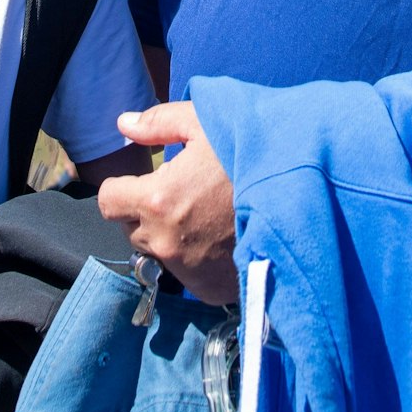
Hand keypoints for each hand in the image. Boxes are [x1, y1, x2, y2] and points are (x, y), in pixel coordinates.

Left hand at [95, 101, 237, 303]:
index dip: (124, 187)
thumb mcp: (205, 122)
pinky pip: (185, 275)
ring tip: (205, 215)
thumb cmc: (252, 154)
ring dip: (169, 236)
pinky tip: (218, 239)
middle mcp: (166, 242)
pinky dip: (194, 260)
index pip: (108, 201)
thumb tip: (123, 123)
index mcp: (157, 200)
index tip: (147, 180)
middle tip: (184, 194)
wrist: (303, 197)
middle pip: (130, 227)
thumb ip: (158, 122)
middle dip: (146, 211)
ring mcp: (189, 271)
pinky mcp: (211, 289)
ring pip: (157, 252)